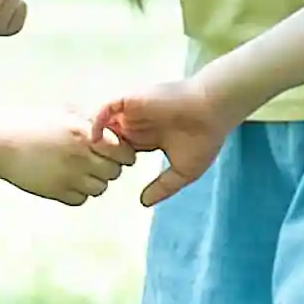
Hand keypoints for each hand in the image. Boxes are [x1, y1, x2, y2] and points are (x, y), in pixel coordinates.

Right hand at [0, 116, 135, 206]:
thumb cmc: (29, 124)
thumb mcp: (64, 113)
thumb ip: (90, 122)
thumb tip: (114, 130)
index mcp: (84, 134)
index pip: (124, 152)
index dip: (123, 152)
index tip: (116, 151)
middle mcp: (80, 157)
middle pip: (115, 172)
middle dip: (110, 166)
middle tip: (96, 160)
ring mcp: (68, 177)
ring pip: (100, 188)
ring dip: (94, 181)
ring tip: (79, 170)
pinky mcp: (55, 192)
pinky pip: (80, 199)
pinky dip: (78, 192)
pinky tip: (66, 180)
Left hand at [94, 80, 234, 203]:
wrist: (213, 109)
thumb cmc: (204, 139)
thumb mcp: (183, 170)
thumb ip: (163, 186)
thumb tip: (143, 203)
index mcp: (150, 138)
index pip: (121, 150)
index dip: (111, 163)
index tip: (106, 178)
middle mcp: (139, 124)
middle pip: (107, 138)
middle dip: (97, 153)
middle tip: (90, 169)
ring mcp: (134, 113)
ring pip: (103, 124)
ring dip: (95, 138)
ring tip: (90, 155)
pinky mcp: (132, 101)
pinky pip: (105, 109)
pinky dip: (97, 122)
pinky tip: (97, 139)